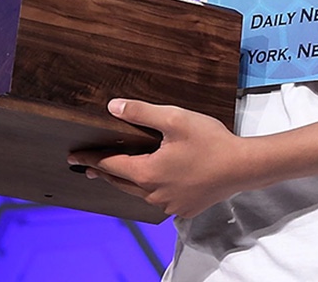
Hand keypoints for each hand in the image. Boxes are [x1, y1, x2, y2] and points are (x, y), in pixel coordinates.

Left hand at [68, 99, 248, 218]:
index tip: (74, 158)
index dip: (90, 159)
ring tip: (121, 173)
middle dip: (103, 173)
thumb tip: (113, 107)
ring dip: (128, 182)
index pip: (109, 166)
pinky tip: (157, 181)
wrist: (243, 167)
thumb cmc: (211, 142)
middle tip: (88, 168)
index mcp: (147, 173)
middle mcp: (154, 194)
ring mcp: (169, 205)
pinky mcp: (184, 209)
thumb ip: (142, 113)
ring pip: (139, 193)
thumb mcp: (175, 119)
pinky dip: (152, 190)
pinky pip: (159, 200)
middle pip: (120, 183)